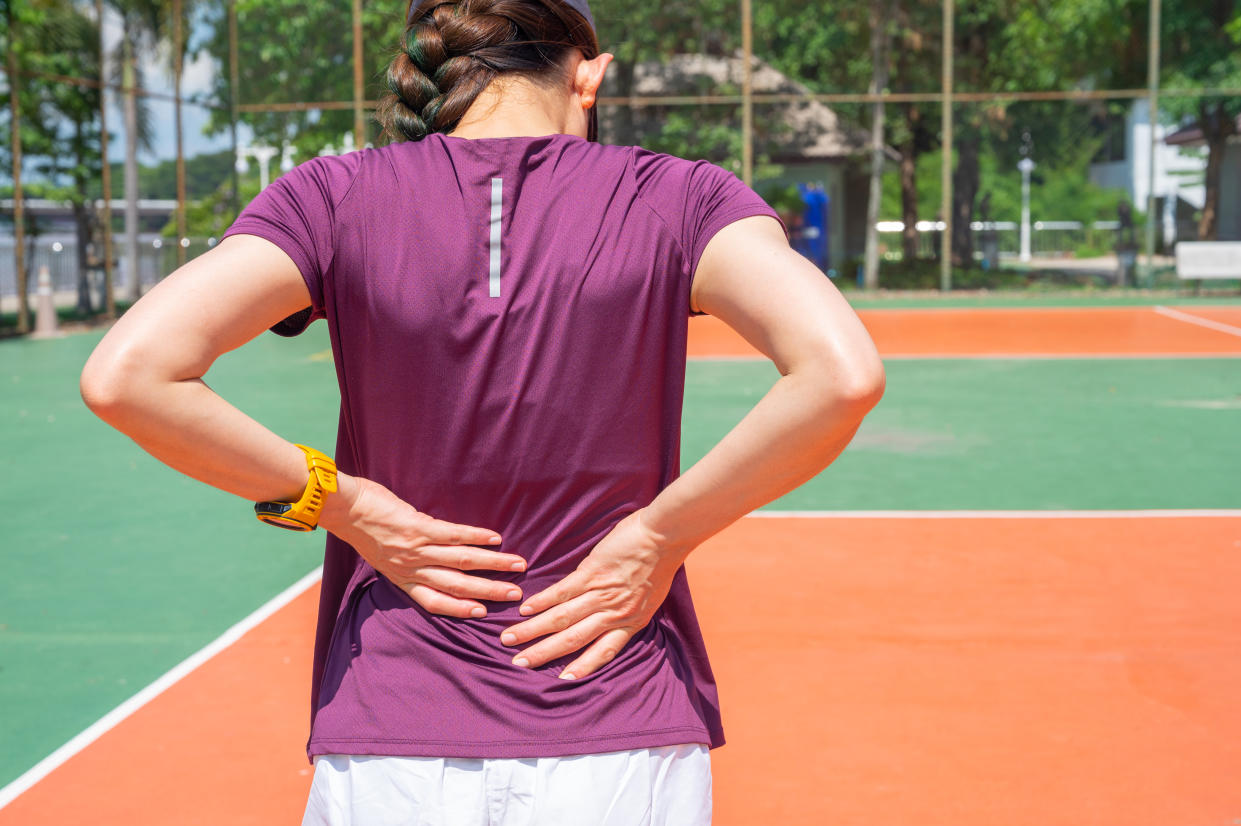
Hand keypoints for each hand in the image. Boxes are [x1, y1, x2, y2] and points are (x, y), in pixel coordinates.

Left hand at [320, 474, 525, 617]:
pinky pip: (454, 535)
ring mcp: (416, 548)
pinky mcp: (419, 527)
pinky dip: (477, 537)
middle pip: (458, 585)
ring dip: (493, 565)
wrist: (343, 507)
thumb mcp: (381, 556)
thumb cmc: (361, 528)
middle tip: (515, 595)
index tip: (483, 613)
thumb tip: (428, 559)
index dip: (460, 609)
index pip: (435, 602)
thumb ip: (405, 562)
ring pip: (462, 562)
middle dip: (489, 591)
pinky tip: (495, 539)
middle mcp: (412, 568)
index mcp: (401, 578)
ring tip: (516, 565)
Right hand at [500, 509, 690, 679]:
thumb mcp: (650, 596)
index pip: (603, 652)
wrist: (666, 535)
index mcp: (631, 622)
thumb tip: (606, 611)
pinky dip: (541, 602)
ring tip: (510, 638)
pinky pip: (561, 592)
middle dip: (543, 653)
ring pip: (561, 619)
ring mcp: (601, 594)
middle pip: (572, 640)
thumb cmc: (661, 562)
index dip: (582, 667)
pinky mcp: (591, 573)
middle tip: (518, 664)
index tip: (562, 680)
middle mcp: (614, 614)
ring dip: (533, 630)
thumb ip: (627, 607)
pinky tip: (525, 609)